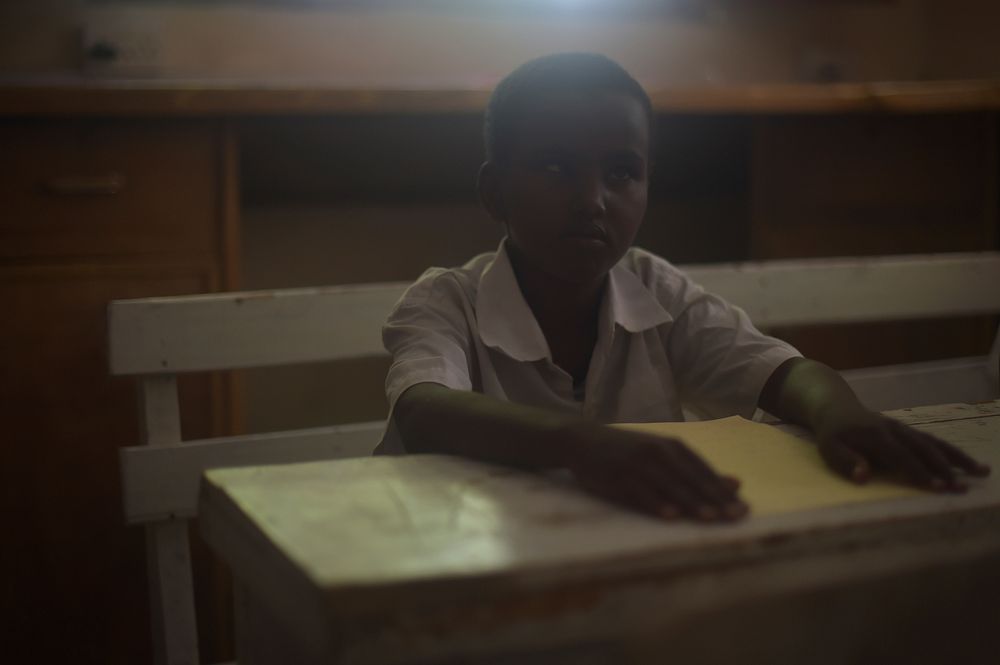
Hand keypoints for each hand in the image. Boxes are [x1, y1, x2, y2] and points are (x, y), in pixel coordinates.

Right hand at [564, 424, 747, 521]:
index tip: (744, 509)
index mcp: (673, 446)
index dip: (724, 491)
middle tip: (735, 516)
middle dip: (715, 499)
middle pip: (691, 478)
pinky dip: (656, 503)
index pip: (704, 471)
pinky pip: (641, 492)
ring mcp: (638, 464)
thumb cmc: (629, 451)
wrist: (584, 441)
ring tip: (710, 517)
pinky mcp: (618, 476)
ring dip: (691, 502)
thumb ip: (696, 470)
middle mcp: (658, 452)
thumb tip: (736, 484)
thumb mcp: (663, 454)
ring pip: (670, 486)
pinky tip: (669, 515)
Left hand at [815, 408, 990, 491]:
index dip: (919, 472)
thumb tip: (864, 477)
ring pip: (934, 443)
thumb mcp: (829, 447)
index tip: (938, 487)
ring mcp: (904, 429)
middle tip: (963, 488)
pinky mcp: (908, 430)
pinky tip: (969, 464)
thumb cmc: (832, 433)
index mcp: (875, 436)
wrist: (836, 406)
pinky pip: (933, 441)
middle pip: (923, 450)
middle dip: (944, 469)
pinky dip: (952, 452)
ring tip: (982, 471)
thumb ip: (845, 461)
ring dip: (958, 458)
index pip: (901, 456)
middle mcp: (895, 430)